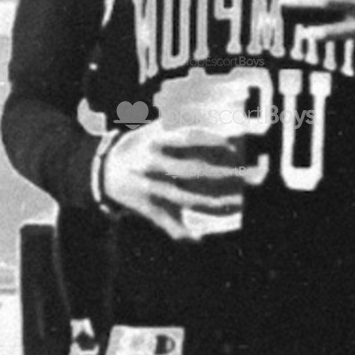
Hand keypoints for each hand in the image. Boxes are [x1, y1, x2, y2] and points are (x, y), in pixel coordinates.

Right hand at [102, 118, 245, 240]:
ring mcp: (151, 187)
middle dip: (224, 174)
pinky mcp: (148, 207)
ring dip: (216, 203)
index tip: (234, 142)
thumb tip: (217, 115)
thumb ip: (178, 126)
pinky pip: (168, 223)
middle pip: (194, 170)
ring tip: (240, 203)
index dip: (211, 139)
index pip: (187, 138)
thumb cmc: (139, 147)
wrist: (104, 171)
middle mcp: (154, 164)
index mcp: (156, 142)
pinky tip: (201, 238)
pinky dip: (183, 233)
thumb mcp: (153, 131)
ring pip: (188, 199)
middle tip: (250, 175)